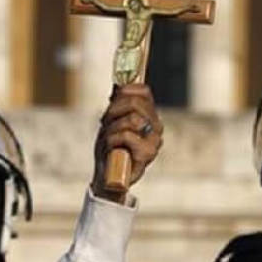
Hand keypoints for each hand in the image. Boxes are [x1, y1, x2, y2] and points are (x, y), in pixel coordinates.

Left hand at [92, 84, 163, 202]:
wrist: (107, 176)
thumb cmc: (110, 148)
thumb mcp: (111, 120)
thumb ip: (117, 103)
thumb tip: (118, 85)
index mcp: (149, 115)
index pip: (144, 91)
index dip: (125, 91)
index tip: (112, 101)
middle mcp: (156, 126)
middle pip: (136, 102)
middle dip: (114, 110)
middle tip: (106, 123)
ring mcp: (155, 140)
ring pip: (132, 118)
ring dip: (112, 127)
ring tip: (109, 138)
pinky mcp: (148, 153)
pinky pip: (126, 135)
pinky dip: (112, 140)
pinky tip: (111, 148)